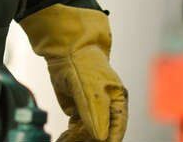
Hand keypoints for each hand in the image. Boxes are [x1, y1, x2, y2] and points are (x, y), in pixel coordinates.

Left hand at [20, 5, 127, 141]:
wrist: (66, 50)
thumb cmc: (85, 64)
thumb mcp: (91, 90)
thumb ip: (96, 115)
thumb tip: (102, 138)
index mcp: (118, 101)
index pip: (117, 128)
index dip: (110, 140)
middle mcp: (107, 107)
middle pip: (102, 133)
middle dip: (90, 140)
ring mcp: (93, 109)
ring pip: (88, 133)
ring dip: (78, 140)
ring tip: (65, 141)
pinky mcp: (79, 109)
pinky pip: (77, 129)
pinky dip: (71, 136)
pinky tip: (64, 139)